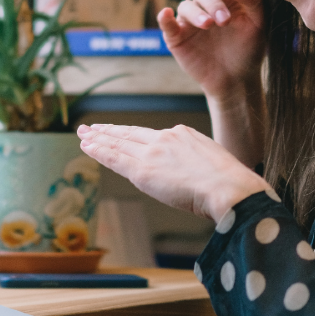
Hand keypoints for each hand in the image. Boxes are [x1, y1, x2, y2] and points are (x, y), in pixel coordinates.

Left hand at [77, 123, 268, 221]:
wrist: (230, 188)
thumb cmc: (231, 185)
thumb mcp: (214, 163)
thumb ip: (197, 165)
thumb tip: (193, 177)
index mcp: (183, 134)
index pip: (149, 135)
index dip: (130, 133)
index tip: (119, 131)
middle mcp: (165, 138)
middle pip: (130, 134)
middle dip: (108, 131)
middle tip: (90, 128)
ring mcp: (153, 152)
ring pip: (119, 143)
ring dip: (98, 139)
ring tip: (83, 135)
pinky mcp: (143, 170)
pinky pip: (115, 158)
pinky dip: (99, 152)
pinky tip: (88, 147)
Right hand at [161, 0, 264, 97]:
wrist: (238, 80)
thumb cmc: (250, 49)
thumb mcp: (261, 23)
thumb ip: (254, 1)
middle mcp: (206, 4)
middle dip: (213, 3)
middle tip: (224, 21)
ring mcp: (190, 21)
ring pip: (187, 5)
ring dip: (198, 13)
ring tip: (211, 26)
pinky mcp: (177, 37)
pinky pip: (167, 23)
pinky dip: (165, 18)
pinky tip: (167, 15)